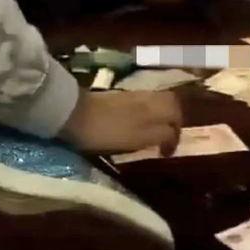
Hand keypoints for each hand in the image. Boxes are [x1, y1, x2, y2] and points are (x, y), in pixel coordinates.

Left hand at [61, 90, 181, 155]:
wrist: (73, 113)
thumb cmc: (105, 132)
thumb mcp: (136, 140)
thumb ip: (158, 135)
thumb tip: (171, 135)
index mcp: (154, 112)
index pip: (175, 122)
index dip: (175, 139)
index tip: (166, 153)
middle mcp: (148, 100)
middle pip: (172, 104)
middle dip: (176, 119)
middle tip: (169, 136)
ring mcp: (133, 96)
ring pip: (158, 101)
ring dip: (162, 114)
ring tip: (154, 131)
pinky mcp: (120, 96)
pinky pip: (145, 101)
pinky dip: (149, 110)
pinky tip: (139, 122)